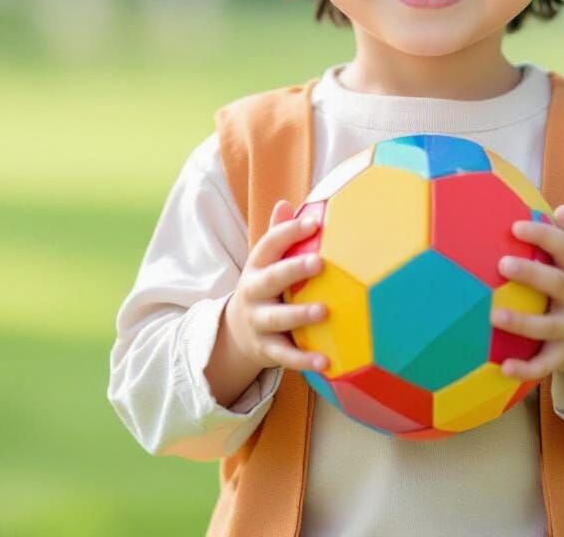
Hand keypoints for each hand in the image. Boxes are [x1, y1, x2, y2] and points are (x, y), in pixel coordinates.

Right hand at [226, 199, 329, 372]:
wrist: (235, 333)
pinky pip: (285, 356)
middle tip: (319, 263)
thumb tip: (286, 203)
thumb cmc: (264, 287)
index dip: (289, 232)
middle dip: (294, 271)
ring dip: (300, 315)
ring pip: (277, 319)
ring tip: (324, 311)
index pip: (269, 244)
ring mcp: (258, 322)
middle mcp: (254, 292)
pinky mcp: (266, 349)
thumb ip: (277, 235)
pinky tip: (327, 361)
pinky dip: (305, 359)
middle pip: (272, 280)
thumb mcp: (265, 262)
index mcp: (256, 266)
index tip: (315, 223)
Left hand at [490, 205, 563, 385]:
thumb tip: (562, 208)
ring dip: (522, 322)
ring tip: (494, 315)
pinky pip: (544, 364)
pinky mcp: (563, 356)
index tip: (515, 226)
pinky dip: (525, 369)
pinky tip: (502, 367)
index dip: (542, 235)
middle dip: (532, 273)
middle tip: (502, 263)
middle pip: (557, 284)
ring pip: (547, 327)